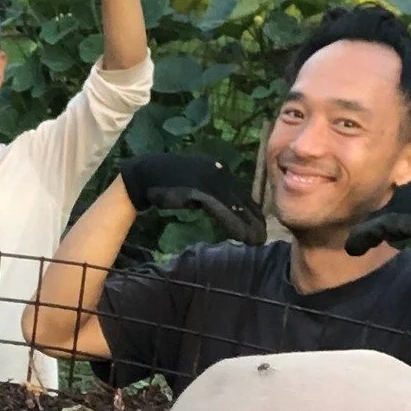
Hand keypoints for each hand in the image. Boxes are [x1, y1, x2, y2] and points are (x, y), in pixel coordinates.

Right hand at [119, 152, 264, 243]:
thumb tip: (226, 210)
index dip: (252, 212)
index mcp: (220, 170)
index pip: (241, 194)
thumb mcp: (196, 187)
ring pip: (234, 206)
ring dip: (247, 225)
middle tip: (263, 238)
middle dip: (254, 220)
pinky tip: (240, 235)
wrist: (147, 174)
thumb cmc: (170, 182)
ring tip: (255, 240)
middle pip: (242, 200)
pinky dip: (232, 224)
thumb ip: (211, 196)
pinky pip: (220, 210)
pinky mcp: (200, 190)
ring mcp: (210, 180)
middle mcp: (219, 173)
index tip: (260, 226)